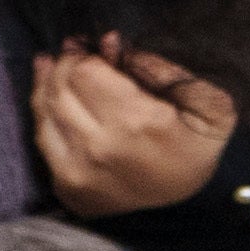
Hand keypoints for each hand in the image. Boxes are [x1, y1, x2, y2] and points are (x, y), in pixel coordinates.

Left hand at [34, 34, 243, 217]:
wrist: (191, 208)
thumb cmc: (200, 148)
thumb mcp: (206, 103)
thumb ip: (158, 68)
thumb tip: (109, 42)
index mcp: (137, 122)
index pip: (84, 73)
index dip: (82, 53)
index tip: (85, 43)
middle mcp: (99, 148)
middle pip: (59, 91)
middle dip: (62, 65)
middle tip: (69, 50)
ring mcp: (77, 172)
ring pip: (43, 115)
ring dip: (45, 85)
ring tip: (49, 65)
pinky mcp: (66, 189)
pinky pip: (42, 142)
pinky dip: (44, 116)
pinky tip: (49, 99)